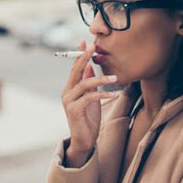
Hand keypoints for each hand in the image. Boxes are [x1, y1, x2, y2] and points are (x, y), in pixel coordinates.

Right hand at [61, 40, 117, 154]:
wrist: (84, 140)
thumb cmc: (88, 118)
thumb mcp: (91, 97)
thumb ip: (88, 82)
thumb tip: (89, 65)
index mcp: (69, 88)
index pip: (74, 67)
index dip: (79, 54)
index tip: (84, 41)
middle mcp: (66, 92)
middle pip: (75, 71)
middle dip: (84, 57)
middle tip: (93, 47)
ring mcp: (68, 101)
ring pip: (85, 84)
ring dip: (101, 79)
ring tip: (115, 78)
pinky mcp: (74, 110)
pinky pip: (90, 97)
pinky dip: (103, 94)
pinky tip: (114, 93)